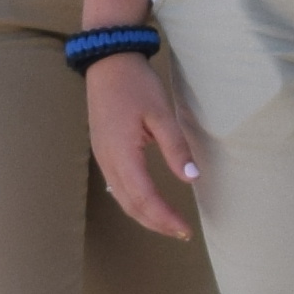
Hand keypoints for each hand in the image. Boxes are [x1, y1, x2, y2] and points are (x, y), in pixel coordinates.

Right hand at [85, 51, 206, 239]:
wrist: (107, 61)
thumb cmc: (136, 84)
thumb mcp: (161, 113)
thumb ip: (176, 147)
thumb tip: (192, 178)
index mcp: (122, 154)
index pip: (145, 198)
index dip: (165, 217)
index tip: (185, 229)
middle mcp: (108, 161)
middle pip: (131, 205)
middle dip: (156, 223)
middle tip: (181, 232)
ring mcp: (102, 157)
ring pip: (121, 198)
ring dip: (145, 215)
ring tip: (168, 223)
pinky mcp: (103, 151)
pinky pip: (117, 186)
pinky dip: (134, 202)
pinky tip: (148, 202)